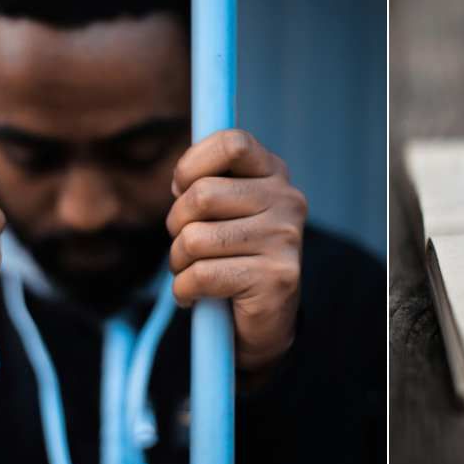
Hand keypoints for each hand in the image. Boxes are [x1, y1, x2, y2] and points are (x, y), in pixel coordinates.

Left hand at [167, 130, 306, 373]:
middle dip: (176, 224)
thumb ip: (207, 183)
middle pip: (201, 195)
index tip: (183, 188)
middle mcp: (288, 201)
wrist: (266, 320)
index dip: (193, 163)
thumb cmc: (234, 256)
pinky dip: (183, 290)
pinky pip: (200, 276)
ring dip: (178, 262)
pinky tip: (195, 296)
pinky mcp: (275, 278)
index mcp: (275, 175)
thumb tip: (180, 179)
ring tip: (192, 272)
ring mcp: (285, 239)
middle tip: (185, 244)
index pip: (232, 143)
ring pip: (194, 238)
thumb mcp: (225, 210)